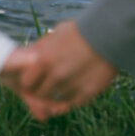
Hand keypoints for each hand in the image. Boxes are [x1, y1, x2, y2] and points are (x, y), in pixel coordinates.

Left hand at [1, 20, 116, 119]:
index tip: (34, 79)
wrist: (109, 35)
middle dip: (41, 92)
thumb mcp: (56, 34)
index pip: (25, 83)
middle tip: (48, 85)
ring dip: (56, 95)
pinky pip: (71, 103)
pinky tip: (75, 87)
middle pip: (39, 95)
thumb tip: (28, 57)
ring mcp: (70, 87)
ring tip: (64, 83)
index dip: (29, 82)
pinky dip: (70, 99)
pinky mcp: (86, 94)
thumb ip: (41, 48)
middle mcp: (55, 76)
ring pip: (55, 101)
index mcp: (44, 59)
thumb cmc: (80, 32)